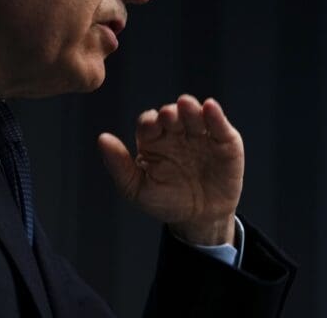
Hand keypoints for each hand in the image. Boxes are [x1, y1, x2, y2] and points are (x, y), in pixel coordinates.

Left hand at [98, 94, 243, 245]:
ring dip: (190, 109)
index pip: (148, 123)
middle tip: (168, 115)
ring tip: (186, 105)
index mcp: (153, 140)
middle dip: (169, 113)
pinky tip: (209, 107)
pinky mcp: (225, 142)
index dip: (149, 123)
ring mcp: (200, 135)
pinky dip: (216, 115)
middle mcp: (176, 132)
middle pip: (171, 115)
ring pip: (194, 115)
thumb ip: (119, 166)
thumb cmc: (166, 202)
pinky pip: (219, 126)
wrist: (199, 220)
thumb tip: (101, 139)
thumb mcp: (137, 189)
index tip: (149, 127)